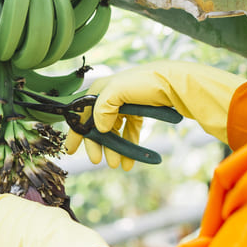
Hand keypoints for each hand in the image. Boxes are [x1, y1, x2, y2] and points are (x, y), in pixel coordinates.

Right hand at [65, 60, 246, 168]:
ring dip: (114, 148)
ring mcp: (125, 104)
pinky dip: (128, 146)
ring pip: (114, 131)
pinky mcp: (139, 111)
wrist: (175, 81)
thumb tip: (99, 128)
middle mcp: (110, 97)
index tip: (71, 150)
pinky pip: (129, 131)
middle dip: (97, 144)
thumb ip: (103, 108)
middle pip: (97, 125)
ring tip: (116, 164)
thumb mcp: (118, 90)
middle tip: (98, 161)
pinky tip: (129, 160)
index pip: (82, 113)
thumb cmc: (145, 82)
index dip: (76, 132)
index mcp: (101, 89)